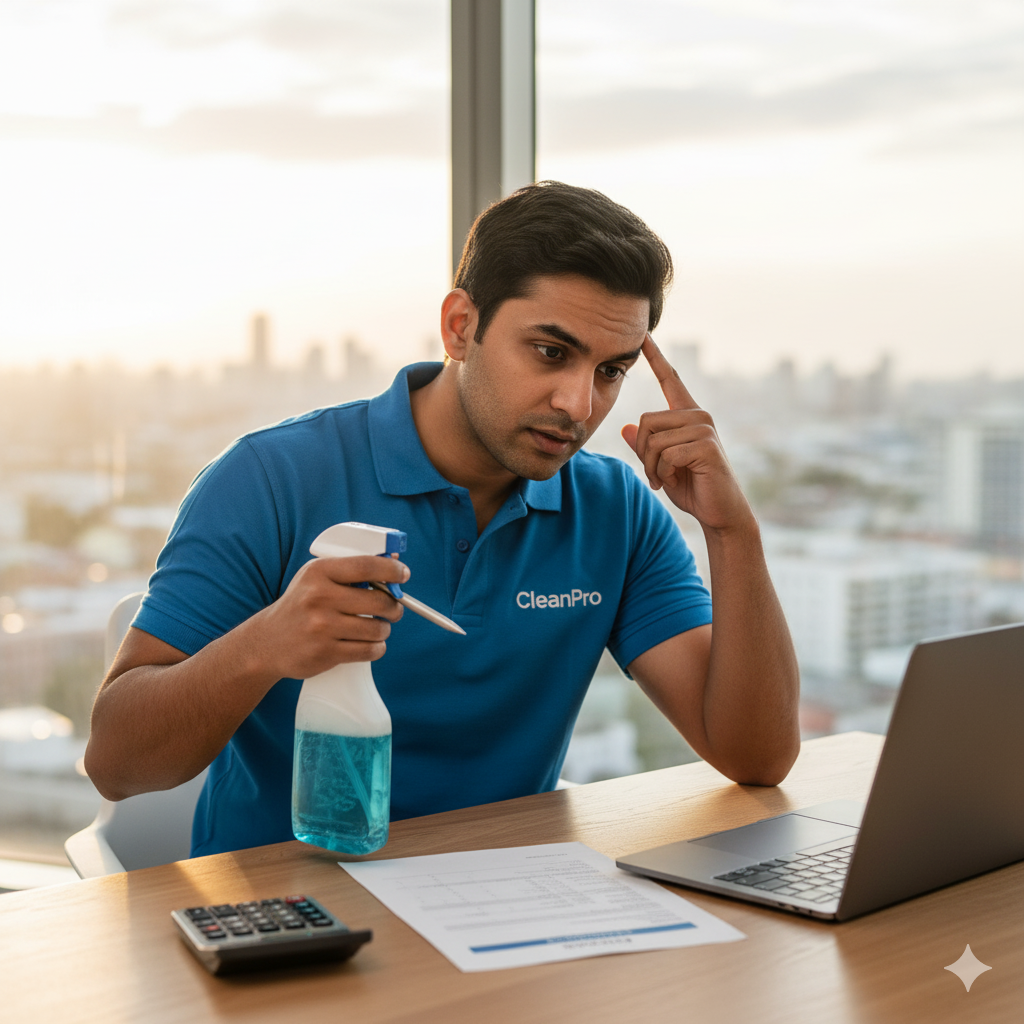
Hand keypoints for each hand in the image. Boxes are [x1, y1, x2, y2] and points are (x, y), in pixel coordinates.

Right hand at [251, 555, 407, 680]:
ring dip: (383, 630)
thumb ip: (349, 570)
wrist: (267, 642)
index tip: (403, 574)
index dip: (391, 569)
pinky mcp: (326, 652)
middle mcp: (319, 597)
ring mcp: (322, 627)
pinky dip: (376, 648)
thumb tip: (392, 562)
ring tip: (373, 627)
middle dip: (393, 607)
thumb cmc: (301, 605)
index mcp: (319, 572)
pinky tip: (368, 643)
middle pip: (379, 601)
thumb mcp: (315, 578)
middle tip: (392, 609)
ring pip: (378, 628)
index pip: (366, 566)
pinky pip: (370, 650)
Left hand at [621, 335, 753, 532]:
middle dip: (643, 454)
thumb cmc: (691, 488)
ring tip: (666, 480)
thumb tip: (626, 429)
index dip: (655, 357)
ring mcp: (704, 428)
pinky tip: (675, 482)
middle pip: (645, 421)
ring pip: (652, 440)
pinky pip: (665, 455)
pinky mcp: (706, 445)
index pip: (670, 378)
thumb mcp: (660, 466)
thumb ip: (645, 446)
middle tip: (656, 475)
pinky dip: (663, 474)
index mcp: (687, 415)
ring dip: (652, 468)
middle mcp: (697, 415)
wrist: (719, 512)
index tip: (644, 335)